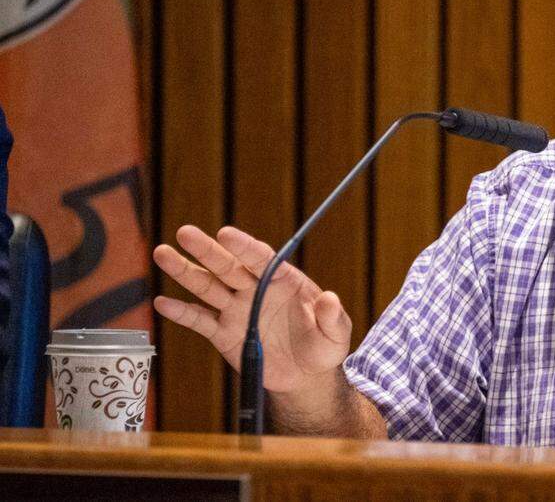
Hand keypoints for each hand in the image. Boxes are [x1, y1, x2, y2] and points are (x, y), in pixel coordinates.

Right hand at [152, 225, 351, 394]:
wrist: (305, 376)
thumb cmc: (323, 347)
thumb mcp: (336, 334)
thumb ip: (332, 316)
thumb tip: (330, 299)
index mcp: (284, 281)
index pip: (262, 259)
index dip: (245, 247)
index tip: (227, 234)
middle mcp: (256, 290)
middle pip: (229, 266)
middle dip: (207, 250)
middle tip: (185, 233)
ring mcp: (237, 310)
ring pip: (208, 287)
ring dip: (185, 271)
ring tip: (163, 253)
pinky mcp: (224, 333)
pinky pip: (200, 320)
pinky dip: (182, 313)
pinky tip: (163, 302)